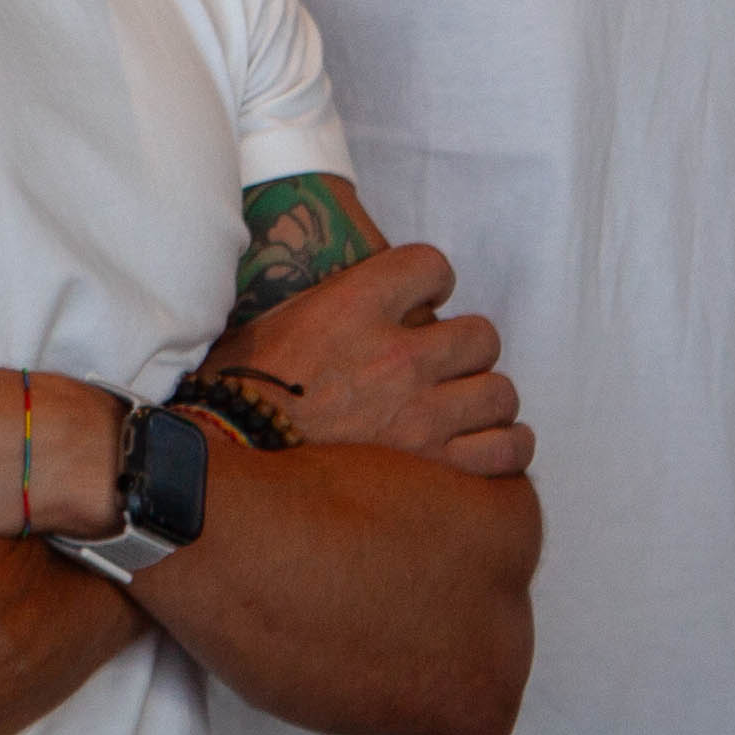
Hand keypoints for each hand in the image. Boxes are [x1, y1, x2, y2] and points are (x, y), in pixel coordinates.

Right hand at [200, 243, 530, 476]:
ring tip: (461, 409)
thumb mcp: (275, 324)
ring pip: (500, 393)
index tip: (421, 300)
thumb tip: (357, 295)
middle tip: (440, 365)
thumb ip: (330, 303)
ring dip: (483, 399)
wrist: (227, 467)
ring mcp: (423, 416)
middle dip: (464, 348)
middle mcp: (398, 356)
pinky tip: (484, 444)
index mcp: (353, 307)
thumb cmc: (240, 396)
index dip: (431, 281)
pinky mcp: (438, 469)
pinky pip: (507, 450)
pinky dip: (503, 446)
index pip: (431, 265)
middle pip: (481, 334)